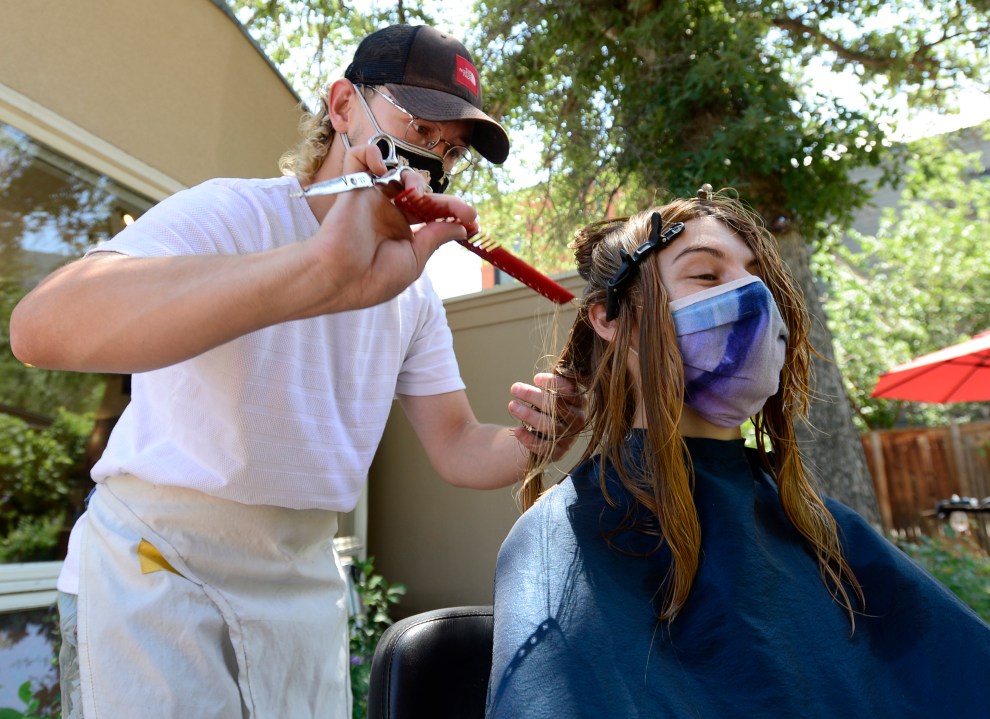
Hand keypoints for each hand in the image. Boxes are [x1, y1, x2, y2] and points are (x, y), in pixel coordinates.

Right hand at [306, 143, 478, 311]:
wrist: (339, 279)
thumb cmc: (371, 278)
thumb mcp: (414, 259)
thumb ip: (436, 237)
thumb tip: (462, 227)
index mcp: (400, 232)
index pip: (431, 215)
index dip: (453, 215)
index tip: (475, 223)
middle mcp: (387, 212)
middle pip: (421, 194)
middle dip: (446, 202)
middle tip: (467, 212)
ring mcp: (372, 198)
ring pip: (398, 173)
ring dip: (416, 180)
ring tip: (419, 196)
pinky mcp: (354, 185)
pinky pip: (360, 156)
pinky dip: (372, 154)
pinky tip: (384, 170)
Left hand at [508, 373, 585, 460]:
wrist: (543, 436)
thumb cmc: (546, 408)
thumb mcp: (550, 393)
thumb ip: (549, 384)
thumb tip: (540, 377)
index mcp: (579, 401)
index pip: (570, 390)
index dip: (554, 383)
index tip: (535, 378)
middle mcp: (578, 419)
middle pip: (557, 406)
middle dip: (534, 396)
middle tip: (514, 388)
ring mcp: (569, 437)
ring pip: (550, 426)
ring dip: (529, 415)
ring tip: (512, 405)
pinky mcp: (559, 452)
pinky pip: (544, 447)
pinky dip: (529, 439)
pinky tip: (517, 430)